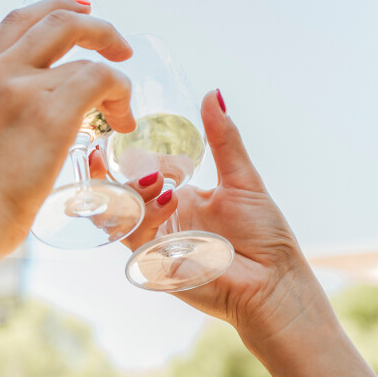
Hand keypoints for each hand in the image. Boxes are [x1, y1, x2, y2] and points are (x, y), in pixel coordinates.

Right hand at [0, 0, 133, 254]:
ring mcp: (22, 89)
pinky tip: (123, 122)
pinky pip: (102, 79)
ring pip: (88, 57)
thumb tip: (23, 137)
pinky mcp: (51, 113)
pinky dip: (122, 94)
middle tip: (119, 49)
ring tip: (122, 113)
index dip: (58, 9)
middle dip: (98, 28)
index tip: (83, 13)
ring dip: (116, 79)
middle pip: (58, 20)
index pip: (19, 21)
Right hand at [94, 89, 329, 343]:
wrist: (274, 282)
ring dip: (131, 193)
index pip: (137, 174)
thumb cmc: (265, 237)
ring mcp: (155, 244)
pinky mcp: (155, 266)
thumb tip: (212, 94)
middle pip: (116, 195)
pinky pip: (132, 240)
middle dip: (106, 173)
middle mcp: (161, 222)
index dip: (122, 156)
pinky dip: (144, 217)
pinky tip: (169, 201)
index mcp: (178, 200)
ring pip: (118, 215)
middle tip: (103, 152)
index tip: (117, 133)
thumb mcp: (241, 179)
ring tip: (159, 181)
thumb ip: (222, 139)